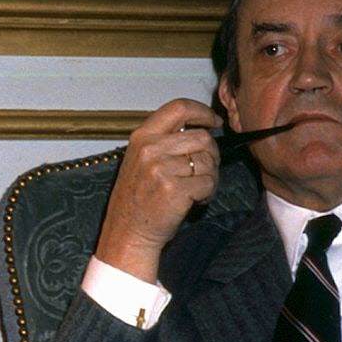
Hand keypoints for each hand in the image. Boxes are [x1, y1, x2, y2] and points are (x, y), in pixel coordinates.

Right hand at [95, 98, 222, 282]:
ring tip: (196, 188)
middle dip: (212, 154)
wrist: (127, 233)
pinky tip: (195, 200)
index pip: (180, 107)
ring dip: (210, 176)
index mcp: (143, 136)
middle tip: (205, 169)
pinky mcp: (175, 190)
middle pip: (203, 137)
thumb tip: (202, 128)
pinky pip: (209, 182)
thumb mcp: (142, 159)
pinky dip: (208, 192)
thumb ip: (166, 140)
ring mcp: (162, 169)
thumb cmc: (139, 197)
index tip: (214, 121)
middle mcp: (151, 149)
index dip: (203, 112)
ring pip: (208, 161)